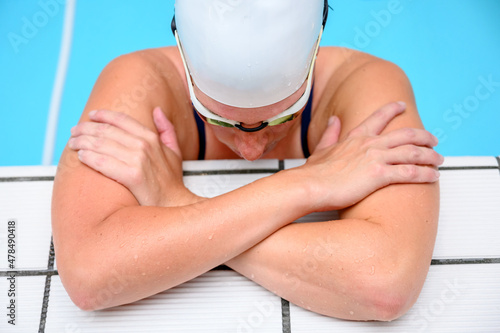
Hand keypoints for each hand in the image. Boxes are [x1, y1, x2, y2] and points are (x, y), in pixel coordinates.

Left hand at [68, 107, 191, 206]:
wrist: (175, 203)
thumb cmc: (171, 181)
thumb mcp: (174, 151)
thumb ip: (166, 129)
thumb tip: (157, 111)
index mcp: (151, 138)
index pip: (122, 120)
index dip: (103, 115)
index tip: (91, 116)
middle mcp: (144, 146)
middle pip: (107, 131)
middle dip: (86, 129)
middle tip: (74, 131)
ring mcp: (138, 160)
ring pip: (101, 145)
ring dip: (82, 142)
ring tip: (73, 143)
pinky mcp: (132, 176)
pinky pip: (103, 163)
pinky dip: (89, 158)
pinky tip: (81, 156)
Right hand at [301, 102, 442, 210]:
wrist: (309, 186)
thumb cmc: (313, 174)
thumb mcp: (320, 149)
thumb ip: (330, 134)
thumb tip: (334, 119)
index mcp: (355, 137)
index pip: (377, 118)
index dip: (391, 110)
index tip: (402, 105)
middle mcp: (369, 144)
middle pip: (404, 134)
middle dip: (423, 136)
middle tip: (434, 139)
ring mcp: (375, 158)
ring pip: (412, 152)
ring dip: (429, 156)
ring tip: (439, 159)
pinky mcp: (379, 175)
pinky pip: (410, 172)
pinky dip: (425, 174)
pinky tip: (434, 176)